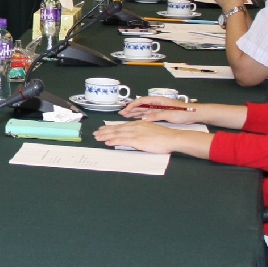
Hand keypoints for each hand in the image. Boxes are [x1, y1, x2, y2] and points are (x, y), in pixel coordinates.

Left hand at [92, 121, 207, 155]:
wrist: (172, 138)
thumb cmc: (164, 137)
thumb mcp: (150, 131)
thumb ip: (141, 132)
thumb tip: (134, 136)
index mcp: (139, 124)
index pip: (122, 126)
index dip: (111, 127)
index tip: (103, 129)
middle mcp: (135, 126)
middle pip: (117, 128)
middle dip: (105, 131)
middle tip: (96, 133)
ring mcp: (136, 133)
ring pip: (117, 133)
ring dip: (106, 135)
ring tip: (98, 137)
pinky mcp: (137, 140)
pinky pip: (123, 140)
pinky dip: (114, 140)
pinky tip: (107, 142)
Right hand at [121, 97, 201, 121]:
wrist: (194, 114)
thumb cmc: (184, 112)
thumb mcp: (170, 114)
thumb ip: (156, 115)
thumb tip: (144, 117)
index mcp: (158, 100)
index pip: (142, 101)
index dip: (133, 105)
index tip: (126, 110)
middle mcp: (157, 103)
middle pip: (141, 105)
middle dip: (131, 109)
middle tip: (122, 113)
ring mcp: (159, 108)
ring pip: (143, 110)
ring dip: (135, 113)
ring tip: (126, 116)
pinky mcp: (161, 113)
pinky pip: (148, 114)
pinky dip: (141, 116)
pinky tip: (137, 119)